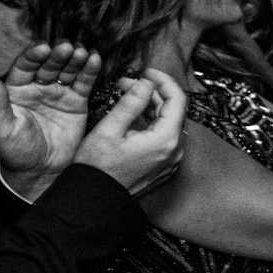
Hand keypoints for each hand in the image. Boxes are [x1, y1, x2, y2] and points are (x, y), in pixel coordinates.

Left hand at [0, 41, 106, 182]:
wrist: (40, 172)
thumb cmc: (16, 152)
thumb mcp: (2, 129)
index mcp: (17, 90)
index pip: (25, 66)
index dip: (34, 55)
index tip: (43, 48)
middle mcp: (38, 88)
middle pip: (49, 64)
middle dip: (58, 54)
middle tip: (67, 47)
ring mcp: (59, 93)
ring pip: (67, 70)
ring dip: (76, 59)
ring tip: (83, 52)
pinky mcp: (77, 102)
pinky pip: (84, 83)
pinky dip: (90, 71)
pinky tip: (95, 60)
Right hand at [74, 70, 187, 194]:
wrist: (94, 202)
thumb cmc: (97, 169)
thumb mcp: (110, 130)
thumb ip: (131, 103)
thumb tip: (146, 82)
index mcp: (166, 140)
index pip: (177, 98)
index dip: (163, 80)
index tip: (146, 71)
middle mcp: (175, 151)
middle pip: (172, 110)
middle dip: (151, 92)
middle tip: (126, 83)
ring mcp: (171, 160)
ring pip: (167, 122)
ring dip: (149, 106)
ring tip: (125, 96)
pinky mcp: (163, 165)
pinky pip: (162, 137)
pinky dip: (150, 122)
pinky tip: (131, 115)